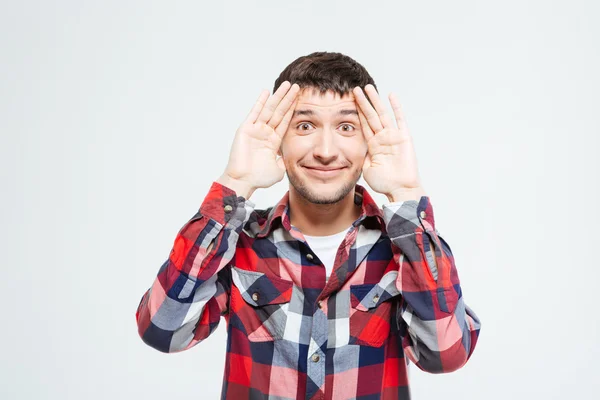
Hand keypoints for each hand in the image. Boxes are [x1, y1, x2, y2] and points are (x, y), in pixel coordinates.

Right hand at [219, 81, 299, 197]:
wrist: (243, 181)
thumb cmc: (259, 178)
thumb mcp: (279, 169)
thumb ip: (285, 160)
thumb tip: (292, 157)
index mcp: (273, 141)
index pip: (284, 121)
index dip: (292, 110)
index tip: (300, 99)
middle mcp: (265, 133)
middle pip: (279, 112)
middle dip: (288, 99)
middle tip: (296, 86)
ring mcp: (255, 130)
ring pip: (269, 110)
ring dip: (278, 97)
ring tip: (287, 85)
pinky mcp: (246, 129)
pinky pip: (254, 113)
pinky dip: (260, 102)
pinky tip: (266, 92)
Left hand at [353, 84, 425, 201]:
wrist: (399, 189)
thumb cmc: (385, 183)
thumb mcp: (366, 167)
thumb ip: (361, 155)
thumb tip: (351, 148)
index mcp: (373, 145)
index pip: (363, 124)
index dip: (356, 112)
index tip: (349, 101)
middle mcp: (382, 138)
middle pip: (370, 116)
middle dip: (363, 102)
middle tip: (355, 89)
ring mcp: (393, 136)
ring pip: (382, 114)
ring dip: (375, 101)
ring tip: (368, 87)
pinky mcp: (404, 138)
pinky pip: (399, 120)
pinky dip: (396, 107)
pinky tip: (391, 95)